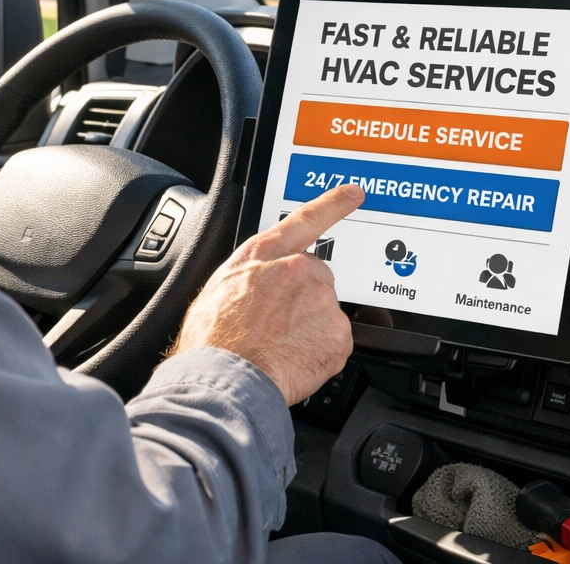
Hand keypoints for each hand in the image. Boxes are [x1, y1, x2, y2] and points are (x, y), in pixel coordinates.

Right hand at [174, 184, 361, 404]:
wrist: (226, 377)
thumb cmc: (214, 339)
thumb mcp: (220, 288)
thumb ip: (250, 276)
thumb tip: (256, 285)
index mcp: (266, 254)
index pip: (306, 219)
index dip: (333, 203)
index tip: (354, 193)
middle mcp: (298, 269)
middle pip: (317, 278)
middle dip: (304, 299)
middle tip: (277, 325)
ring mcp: (321, 300)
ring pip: (325, 313)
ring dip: (310, 328)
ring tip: (279, 347)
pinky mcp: (337, 333)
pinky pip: (334, 343)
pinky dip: (320, 354)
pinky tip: (294, 360)